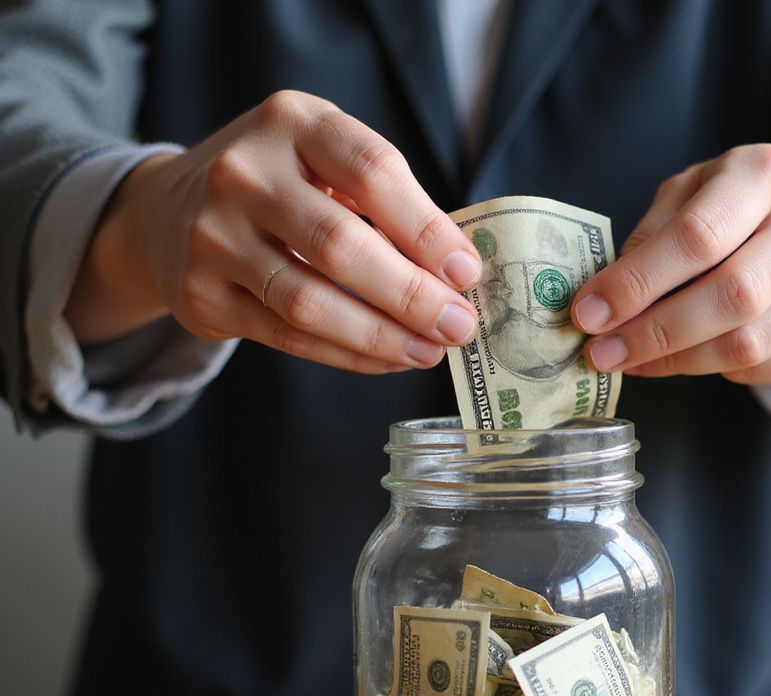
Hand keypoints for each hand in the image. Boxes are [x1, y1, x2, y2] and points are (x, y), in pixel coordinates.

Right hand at [66, 90, 482, 373]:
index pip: (372, 170)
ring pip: (310, 301)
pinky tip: (387, 359)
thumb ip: (384, 204)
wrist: (165, 211)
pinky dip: (347, 354)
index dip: (426, 228)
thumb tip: (456, 274)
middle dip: (411, 295)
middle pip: (341, 243)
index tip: (466, 272)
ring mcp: (213, 234)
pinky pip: (287, 335)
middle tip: (458, 326)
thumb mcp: (322, 163)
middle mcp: (243, 171)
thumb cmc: (276, 188)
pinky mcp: (201, 294)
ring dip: (381, 335)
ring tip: (429, 352)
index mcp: (291, 122)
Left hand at [572, 144, 770, 385]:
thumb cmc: (741, 218)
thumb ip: (649, 239)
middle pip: (728, 296)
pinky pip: (764, 371)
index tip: (587, 314)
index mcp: (767, 174)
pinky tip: (692, 359)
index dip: (635, 283)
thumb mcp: (691, 198)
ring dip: (675, 362)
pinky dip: (717, 373)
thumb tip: (600, 303)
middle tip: (602, 353)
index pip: (696, 237)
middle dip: (652, 333)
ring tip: (633, 361)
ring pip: (745, 345)